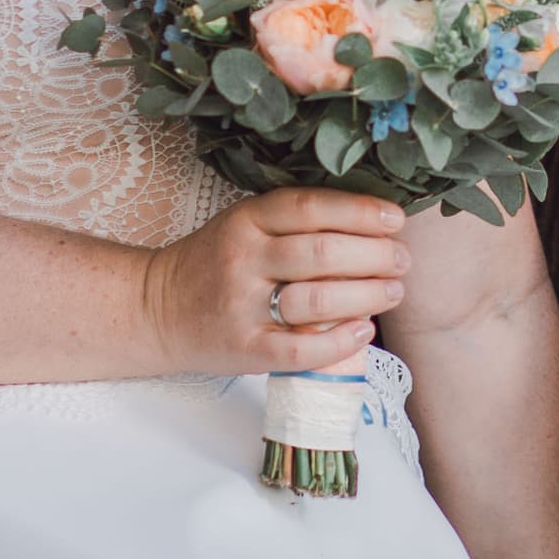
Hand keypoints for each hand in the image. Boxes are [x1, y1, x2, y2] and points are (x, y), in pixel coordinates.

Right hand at [140, 189, 405, 375]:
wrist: (156, 310)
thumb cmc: (215, 264)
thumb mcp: (245, 225)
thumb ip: (294, 220)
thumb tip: (372, 221)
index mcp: (246, 220)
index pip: (311, 207)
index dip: (360, 212)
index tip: (395, 220)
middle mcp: (243, 258)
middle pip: (322, 253)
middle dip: (375, 256)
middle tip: (402, 260)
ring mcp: (242, 306)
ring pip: (316, 299)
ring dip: (367, 295)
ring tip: (393, 292)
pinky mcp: (244, 348)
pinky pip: (301, 351)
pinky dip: (340, 341)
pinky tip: (365, 330)